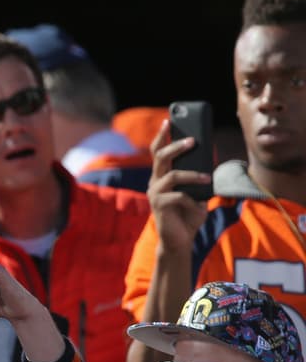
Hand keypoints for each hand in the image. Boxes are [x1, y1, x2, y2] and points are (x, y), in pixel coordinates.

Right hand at [146, 119, 208, 250]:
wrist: (180, 241)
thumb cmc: (188, 216)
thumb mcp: (197, 193)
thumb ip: (197, 179)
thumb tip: (206, 164)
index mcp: (161, 176)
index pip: (158, 151)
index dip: (162, 136)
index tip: (169, 120)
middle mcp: (155, 182)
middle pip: (160, 156)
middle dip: (175, 145)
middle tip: (192, 140)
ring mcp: (155, 193)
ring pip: (171, 174)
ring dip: (191, 174)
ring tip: (206, 177)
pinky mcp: (159, 205)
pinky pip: (178, 196)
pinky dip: (192, 200)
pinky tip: (199, 206)